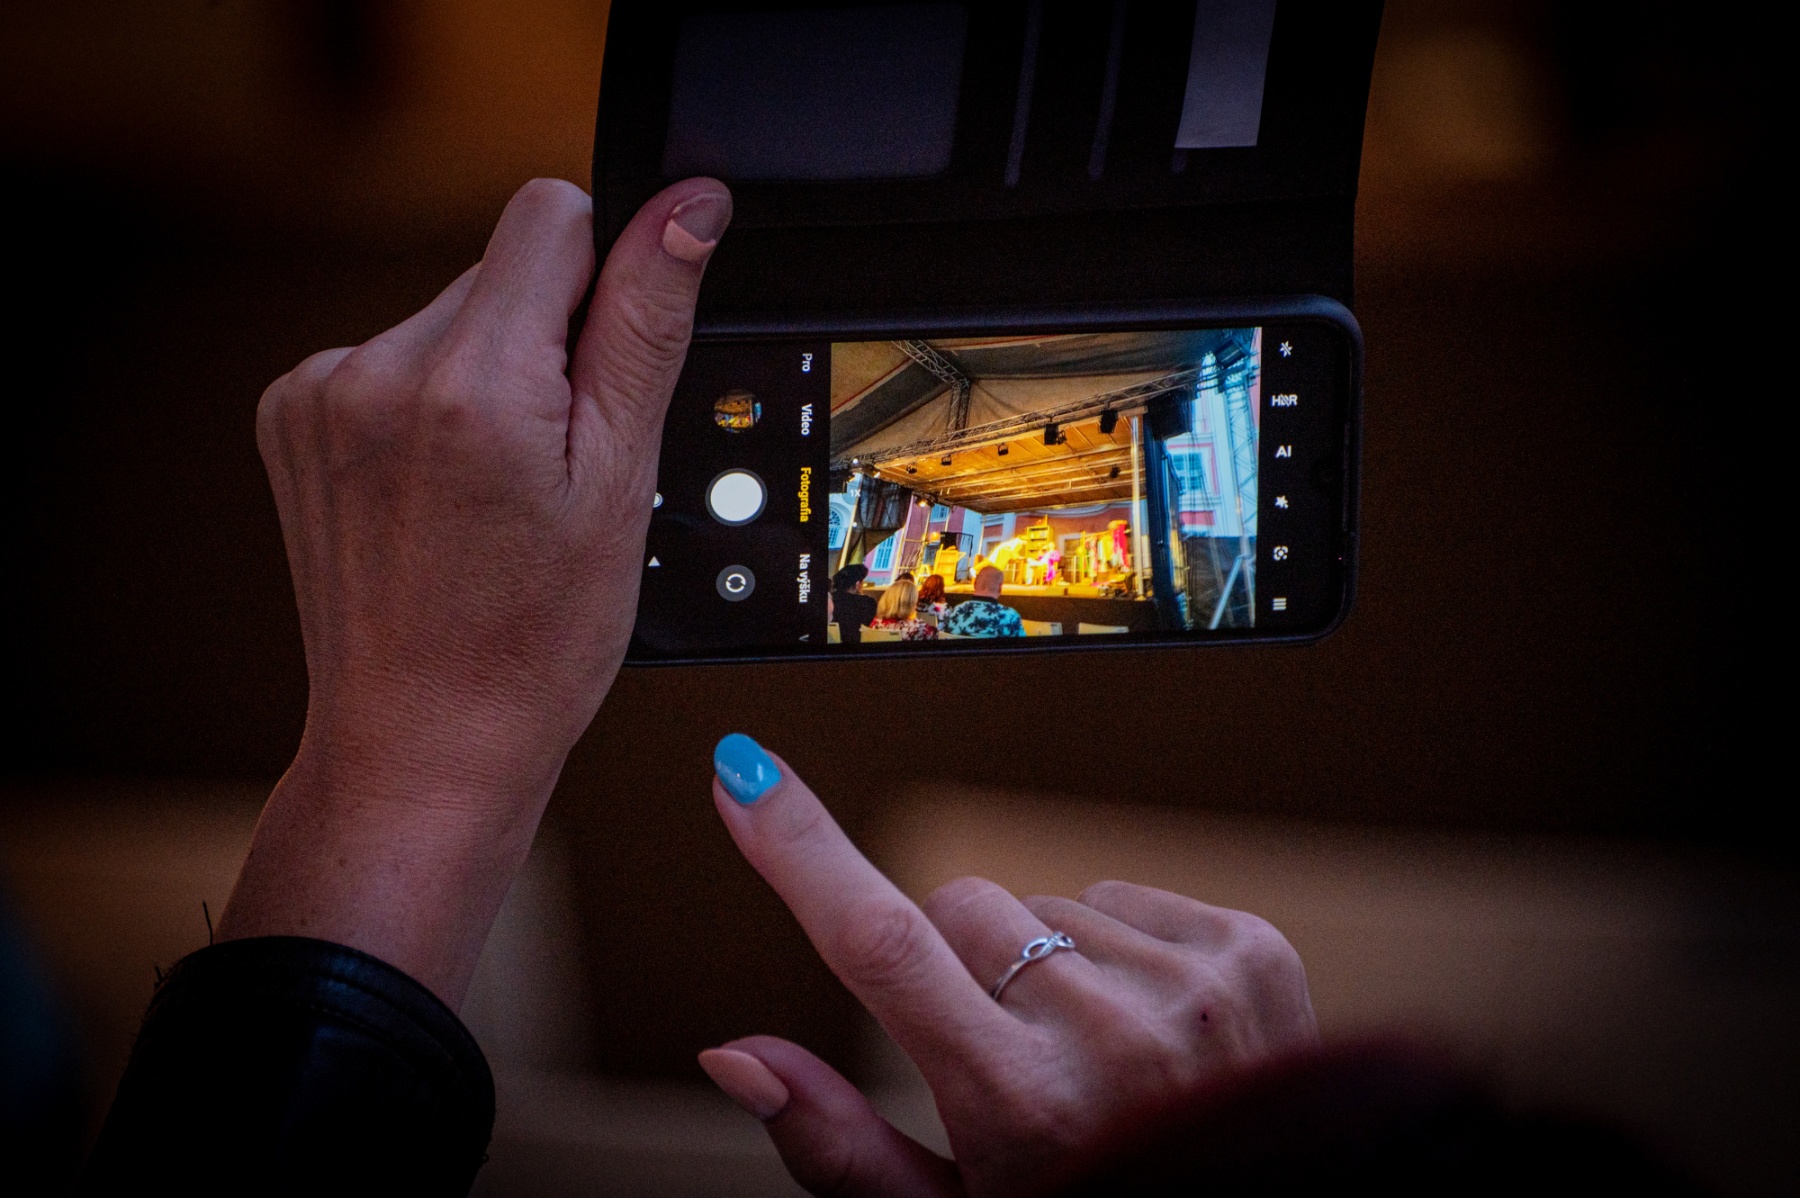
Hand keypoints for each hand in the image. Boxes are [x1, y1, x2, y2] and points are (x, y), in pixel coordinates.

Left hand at [218, 177, 731, 1005]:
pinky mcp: (291, 414)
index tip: (606, 371)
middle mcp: (374, 370)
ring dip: (488, 376)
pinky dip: (431, 405)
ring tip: (495, 491)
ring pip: (451, 318)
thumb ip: (645, 326)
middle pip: (502, 272)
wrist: (423, 740)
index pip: (553, 215)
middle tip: (554, 464)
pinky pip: (393, 359)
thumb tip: (685, 208)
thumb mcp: (619, 484)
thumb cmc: (531, 644)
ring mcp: (319, 393)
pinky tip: (445, 491)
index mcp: (470, 383)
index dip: (605, 281)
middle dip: (547, 344)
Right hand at [699, 737, 1318, 1196]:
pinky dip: (1118, 953)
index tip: (744, 774)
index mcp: (1019, 1105)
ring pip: (1041, 907)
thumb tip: (736, 1055)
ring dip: (1045, 965)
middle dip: (954, 966)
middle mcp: (1106, 1036)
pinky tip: (1148, 1031)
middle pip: (958, 910)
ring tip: (1095, 1062)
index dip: (801, 850)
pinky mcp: (1250, 952)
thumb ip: (837, 1144)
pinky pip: (1123, 897)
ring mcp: (1189, 987)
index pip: (880, 944)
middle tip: (1003, 1060)